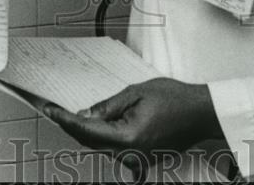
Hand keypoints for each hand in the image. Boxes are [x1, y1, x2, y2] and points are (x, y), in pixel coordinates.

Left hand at [42, 79, 222, 166]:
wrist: (202, 113)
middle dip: (74, 126)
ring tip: (80, 113)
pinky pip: (118, 151)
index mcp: (127, 138)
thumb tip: (86, 114)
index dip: (65, 119)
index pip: (86, 130)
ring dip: (91, 132)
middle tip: (58, 110)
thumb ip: (108, 106)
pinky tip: (104, 126)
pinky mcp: (143, 160)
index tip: (51, 110)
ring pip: (103, 147)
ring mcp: (137, 160)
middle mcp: (130, 155)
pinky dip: (108, 139)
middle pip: (92, 142)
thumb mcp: (136, 92)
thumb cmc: (176, 99)